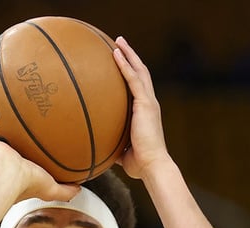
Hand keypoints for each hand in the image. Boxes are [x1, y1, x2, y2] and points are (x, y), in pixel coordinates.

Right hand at [0, 136, 79, 201]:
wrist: (6, 174)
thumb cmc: (26, 184)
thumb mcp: (50, 189)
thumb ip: (65, 191)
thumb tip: (80, 189)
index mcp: (14, 178)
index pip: (15, 175)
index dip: (18, 172)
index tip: (24, 165)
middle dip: (1, 157)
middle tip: (8, 147)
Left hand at [112, 37, 171, 179]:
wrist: (152, 166)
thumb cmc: (139, 163)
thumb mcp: (122, 149)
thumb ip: (112, 143)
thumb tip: (97, 146)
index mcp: (145, 112)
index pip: (139, 87)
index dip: (131, 72)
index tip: (121, 61)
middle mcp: (149, 103)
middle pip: (141, 72)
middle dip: (131, 56)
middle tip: (120, 43)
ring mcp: (148, 102)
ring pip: (139, 71)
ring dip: (129, 54)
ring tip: (119, 41)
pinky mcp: (145, 104)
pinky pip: (134, 79)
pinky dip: (125, 65)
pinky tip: (116, 54)